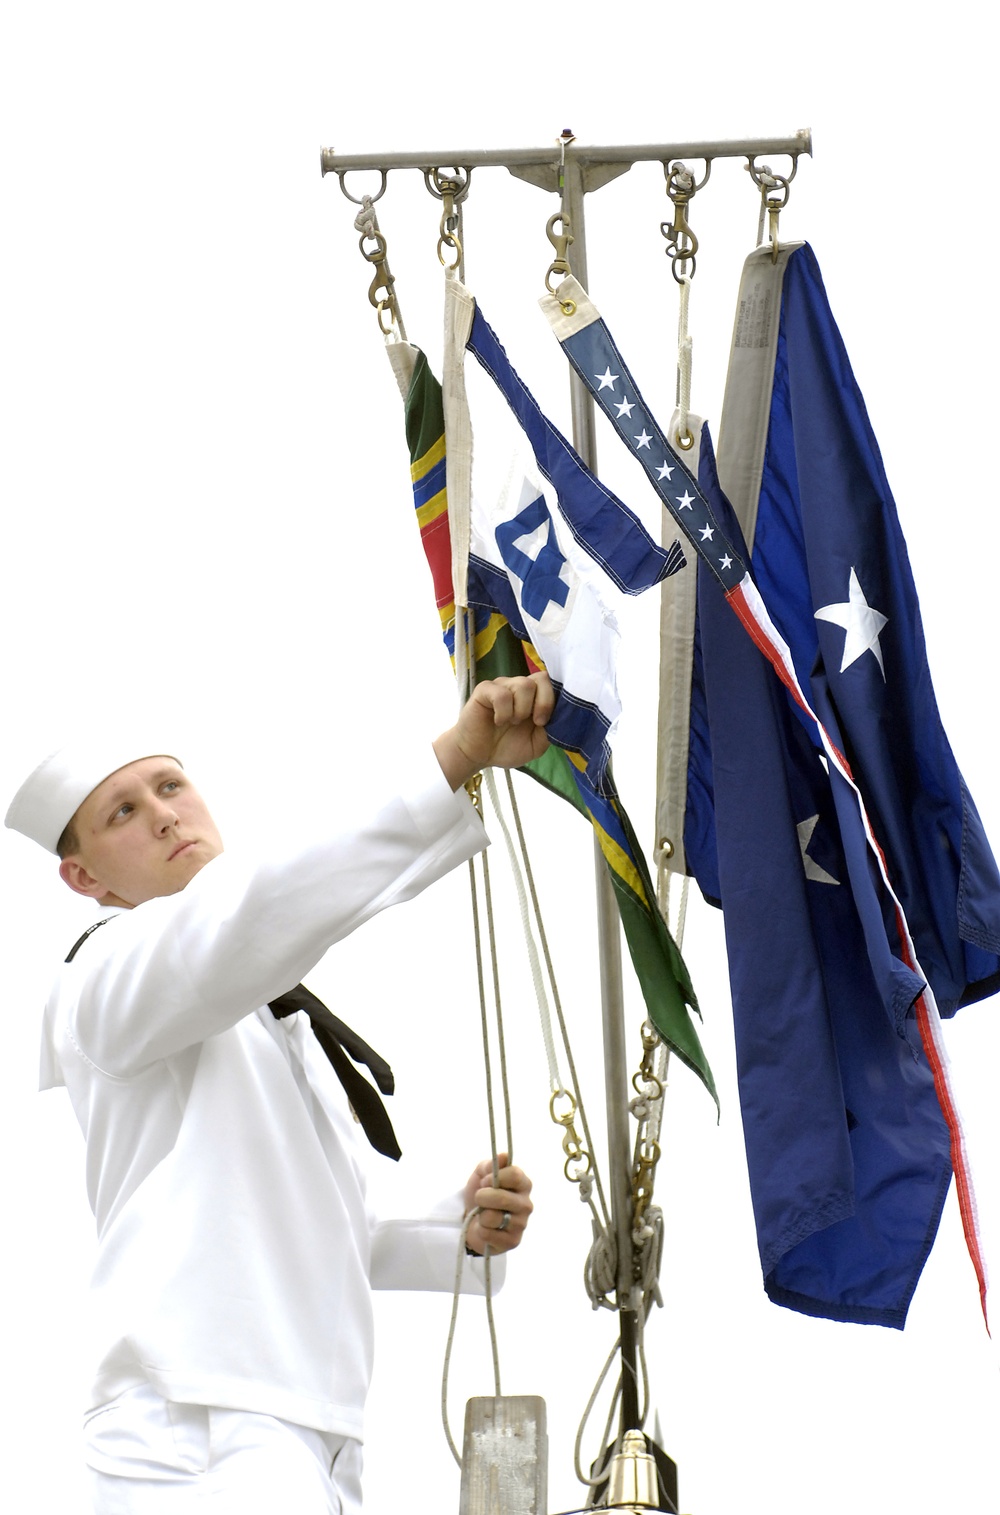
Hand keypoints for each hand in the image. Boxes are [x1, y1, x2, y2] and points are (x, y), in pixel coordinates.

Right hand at [433, 672, 553, 791]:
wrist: (477, 756)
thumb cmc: (506, 747)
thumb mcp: (537, 744)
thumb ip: (552, 728)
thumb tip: (564, 715)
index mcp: (534, 697)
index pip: (551, 682)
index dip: (553, 699)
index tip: (546, 721)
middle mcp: (519, 687)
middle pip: (541, 678)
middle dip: (543, 703)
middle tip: (535, 722)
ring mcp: (502, 686)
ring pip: (524, 685)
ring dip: (521, 710)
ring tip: (511, 723)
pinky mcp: (485, 690)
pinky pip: (502, 693)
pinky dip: (504, 712)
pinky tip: (498, 721)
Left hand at [463, 1153, 532, 1255]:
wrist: (472, 1222)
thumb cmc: (482, 1194)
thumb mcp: (482, 1174)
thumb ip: (491, 1164)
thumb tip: (503, 1156)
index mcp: (523, 1184)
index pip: (515, 1175)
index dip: (495, 1177)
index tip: (485, 1180)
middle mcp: (526, 1204)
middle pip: (503, 1198)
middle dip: (483, 1197)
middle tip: (479, 1198)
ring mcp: (521, 1224)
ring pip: (493, 1217)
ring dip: (481, 1215)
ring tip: (483, 1215)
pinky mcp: (513, 1241)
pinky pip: (489, 1234)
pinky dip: (481, 1230)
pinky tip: (485, 1229)